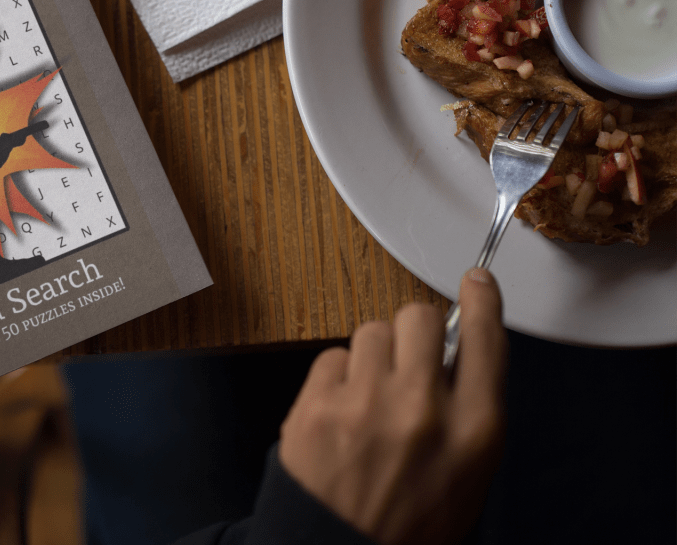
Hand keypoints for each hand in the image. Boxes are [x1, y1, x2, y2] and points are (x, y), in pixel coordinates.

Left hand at [278, 268, 507, 544]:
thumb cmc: (409, 524)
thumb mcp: (468, 475)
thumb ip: (469, 409)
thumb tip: (455, 351)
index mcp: (473, 431)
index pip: (484, 339)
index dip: (480, 302)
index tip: (475, 281)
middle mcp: (422, 409)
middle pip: (418, 316)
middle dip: (413, 332)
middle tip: (405, 362)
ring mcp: (364, 404)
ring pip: (371, 331)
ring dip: (372, 356)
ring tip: (369, 400)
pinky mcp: (316, 406)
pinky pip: (332, 356)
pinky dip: (337, 378)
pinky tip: (340, 414)